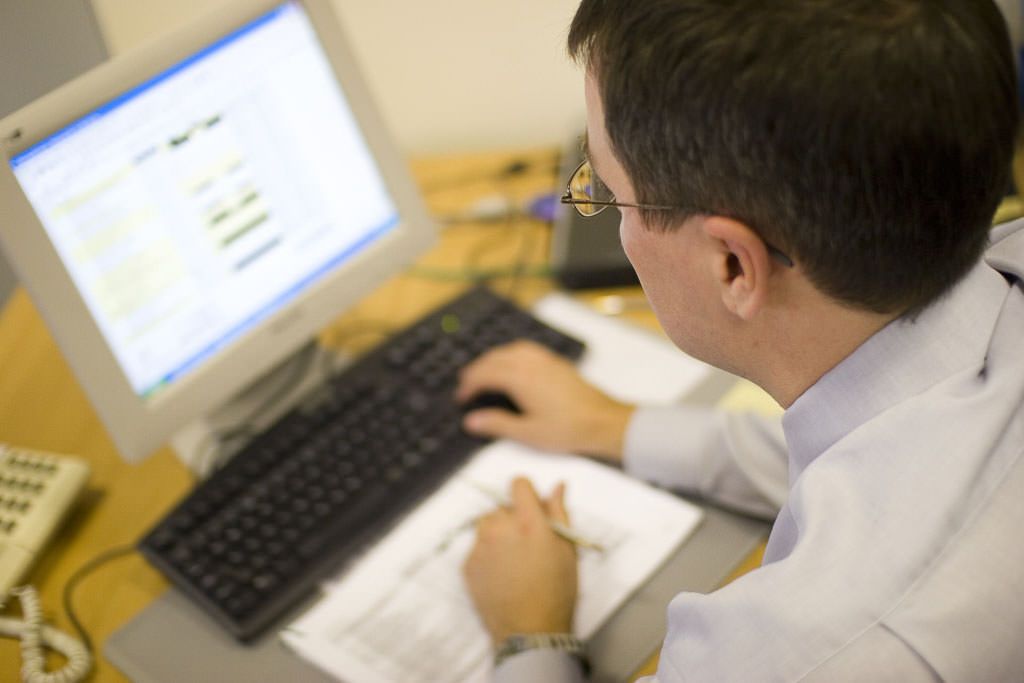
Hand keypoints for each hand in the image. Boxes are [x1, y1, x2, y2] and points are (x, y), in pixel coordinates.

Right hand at [455, 340, 634, 460]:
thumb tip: (472, 420)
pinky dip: (510, 354)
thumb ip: (496, 424)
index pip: (484, 375)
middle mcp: (531, 363)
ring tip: (484, 372)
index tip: (461, 398)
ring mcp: (545, 360)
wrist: (603, 421)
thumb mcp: (527, 433)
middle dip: (476, 370)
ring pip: (510, 350)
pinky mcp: (556, 363)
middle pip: (494, 359)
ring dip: (493, 359)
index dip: (468, 386)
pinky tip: (512, 364)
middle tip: (465, 384)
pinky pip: (526, 350)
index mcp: (520, 378)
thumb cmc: (569, 428)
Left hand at [463, 477, 578, 644]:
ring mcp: (481, 546)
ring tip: (514, 561)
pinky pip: (477, 547)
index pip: (518, 484)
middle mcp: (501, 529)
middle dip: (514, 519)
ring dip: (498, 534)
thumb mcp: (568, 550)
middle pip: (502, 507)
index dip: (527, 493)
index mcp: (529, 522)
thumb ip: (560, 513)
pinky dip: (488, 555)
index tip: (532, 508)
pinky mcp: (468, 564)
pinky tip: (503, 575)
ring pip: (487, 525)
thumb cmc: (556, 592)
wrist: (530, 632)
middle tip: (528, 545)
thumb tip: (559, 486)